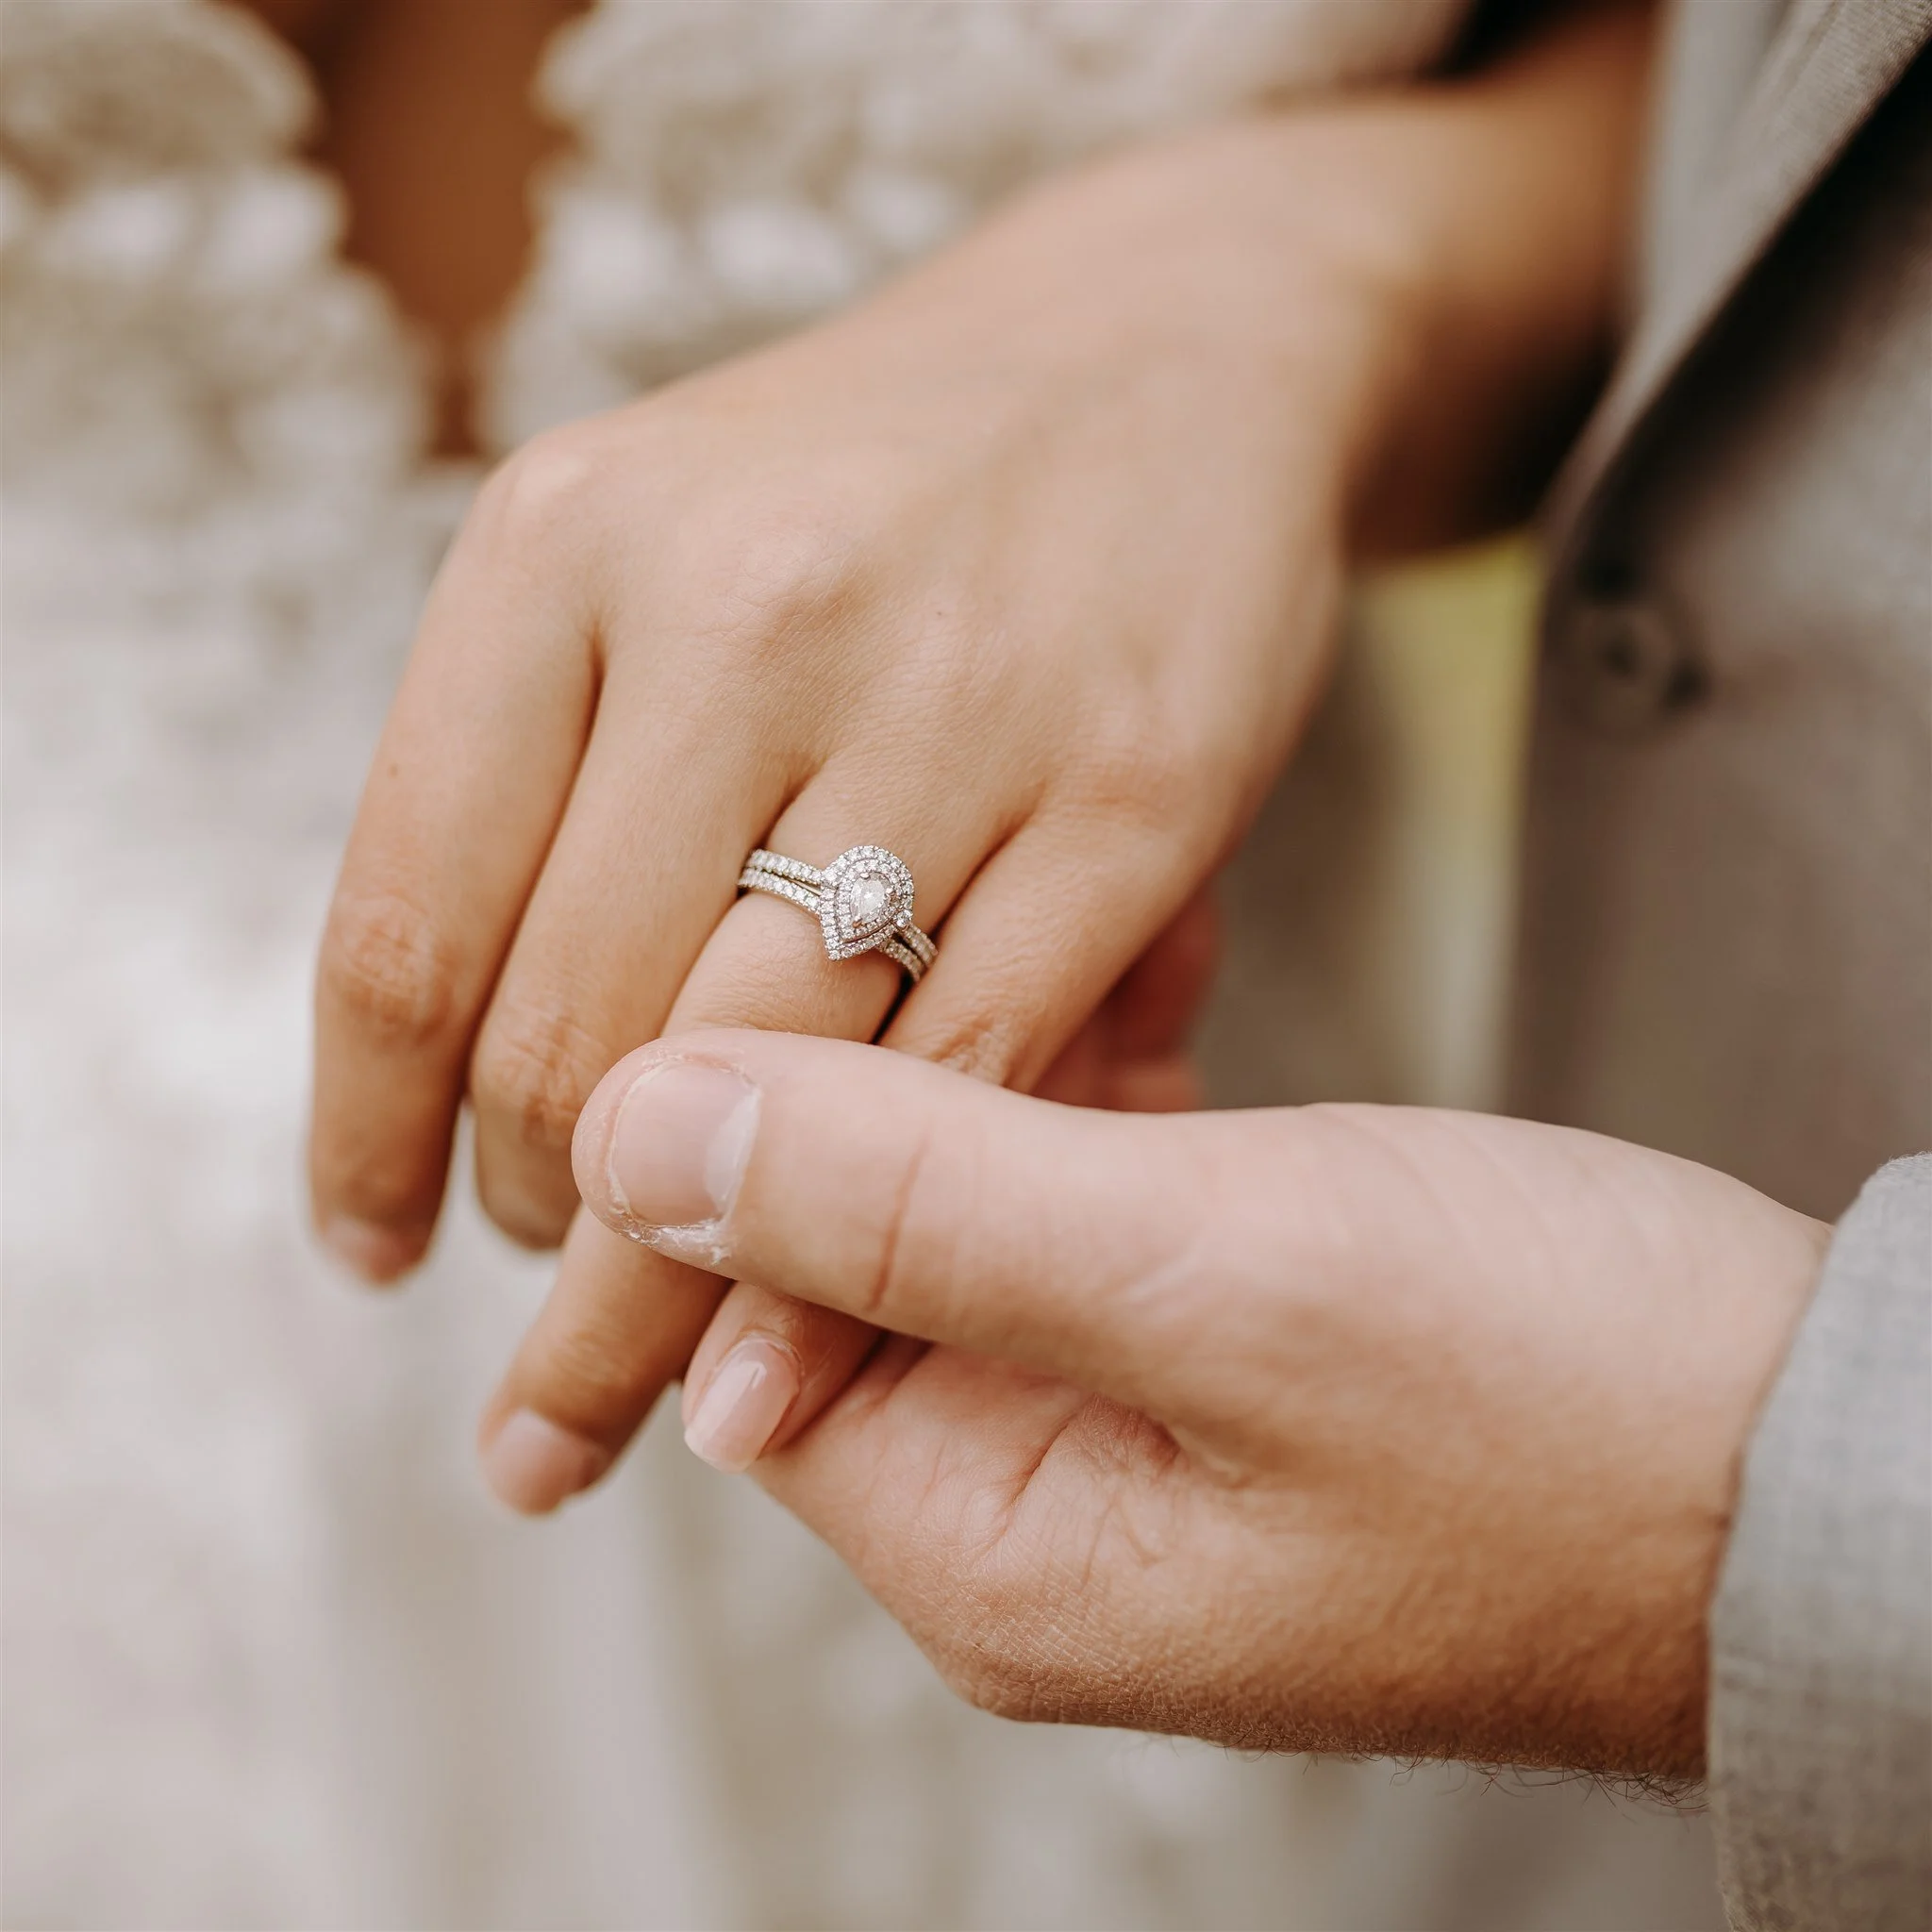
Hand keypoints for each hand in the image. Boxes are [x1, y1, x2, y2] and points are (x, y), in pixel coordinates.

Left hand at [307, 1, 1654, 1509]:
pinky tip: (799, 1347)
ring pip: (765, 1096)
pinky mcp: (1136, 791)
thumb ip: (538, 792)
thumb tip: (450, 1104)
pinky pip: (968, 1086)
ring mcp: (954, 700)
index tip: (376, 1250)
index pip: (404, 927)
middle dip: (538, 1255)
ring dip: (674, 1294)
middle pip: (571, 1046)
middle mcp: (741, 608)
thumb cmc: (876, 495)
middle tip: (538, 1352)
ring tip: (639, 1381)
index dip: (370, 1139)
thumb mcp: (644, 553)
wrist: (1161, 354)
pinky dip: (873, 1252)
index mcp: (564, 546)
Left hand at [570, 1028, 1825, 1779]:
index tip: (867, 942)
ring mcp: (1118, 1445)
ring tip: (1139, 943)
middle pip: (854, 1246)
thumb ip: (907, 1203)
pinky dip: (1116, 1091)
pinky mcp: (1209, 1375)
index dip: (777, 1112)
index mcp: (980, 1542)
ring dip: (1033, 1053)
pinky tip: (1175, 985)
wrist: (1833, 1471)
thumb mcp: (1214, 1272)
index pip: (737, 1309)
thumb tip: (631, 1136)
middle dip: (929, 1062)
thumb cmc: (1565, 1404)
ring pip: (974, 1201)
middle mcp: (1023, 1515)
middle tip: (1037, 920)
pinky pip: (1088, 1210)